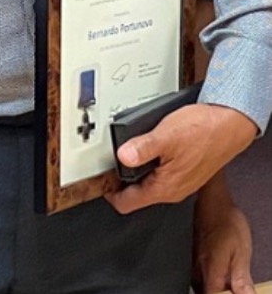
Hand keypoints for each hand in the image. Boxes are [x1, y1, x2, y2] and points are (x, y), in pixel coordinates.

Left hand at [106, 103, 255, 214]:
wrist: (229, 123)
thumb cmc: (203, 130)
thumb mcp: (166, 136)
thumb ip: (142, 148)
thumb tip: (121, 157)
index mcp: (165, 188)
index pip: (127, 204)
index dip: (108, 193)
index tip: (97, 179)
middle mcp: (172, 189)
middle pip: (135, 193)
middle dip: (119, 178)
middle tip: (105, 159)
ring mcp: (179, 180)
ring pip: (147, 181)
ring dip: (133, 168)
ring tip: (123, 149)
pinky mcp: (184, 169)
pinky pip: (159, 171)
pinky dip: (148, 162)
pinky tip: (145, 145)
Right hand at [193, 172, 254, 293]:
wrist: (211, 198)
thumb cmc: (227, 220)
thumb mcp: (242, 249)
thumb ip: (241, 276)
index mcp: (210, 269)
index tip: (232, 293)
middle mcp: (197, 266)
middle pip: (203, 292)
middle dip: (216, 292)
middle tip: (230, 288)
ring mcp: (191, 258)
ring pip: (197, 283)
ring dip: (210, 286)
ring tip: (224, 281)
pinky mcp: (189, 251)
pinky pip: (195, 273)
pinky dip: (205, 278)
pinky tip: (215, 272)